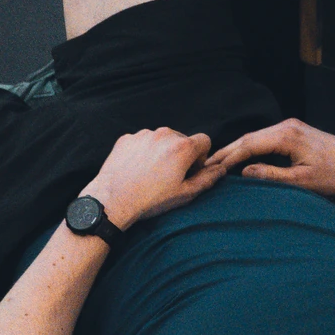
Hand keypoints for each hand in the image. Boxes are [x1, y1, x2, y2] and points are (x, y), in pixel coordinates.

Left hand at [81, 128, 225, 228]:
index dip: (201, 157)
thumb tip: (221, 169)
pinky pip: (142, 141)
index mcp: (182, 147)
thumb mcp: (185, 193)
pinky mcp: (127, 138)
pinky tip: (136, 170)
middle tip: (169, 176)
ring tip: (150, 174)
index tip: (190, 170)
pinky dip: (143, 152)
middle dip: (181, 154)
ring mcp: (143, 135)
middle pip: (182, 139)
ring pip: (161, 140)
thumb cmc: (151, 199)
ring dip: (161, 152)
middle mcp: (164, 134)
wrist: (113, 200)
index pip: (204, 140)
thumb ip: (207, 179)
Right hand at [204, 119, 334, 196]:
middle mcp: (287, 126)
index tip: (211, 168)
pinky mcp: (296, 131)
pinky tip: (242, 157)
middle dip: (227, 151)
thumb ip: (271, 176)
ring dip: (238, 149)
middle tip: (206, 164)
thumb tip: (244, 172)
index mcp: (287, 136)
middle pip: (249, 138)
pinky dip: (251, 147)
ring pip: (256, 137)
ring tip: (218, 162)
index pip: (248, 145)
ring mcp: (292, 126)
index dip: (227, 157)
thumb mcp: (301, 181)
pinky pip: (266, 138)